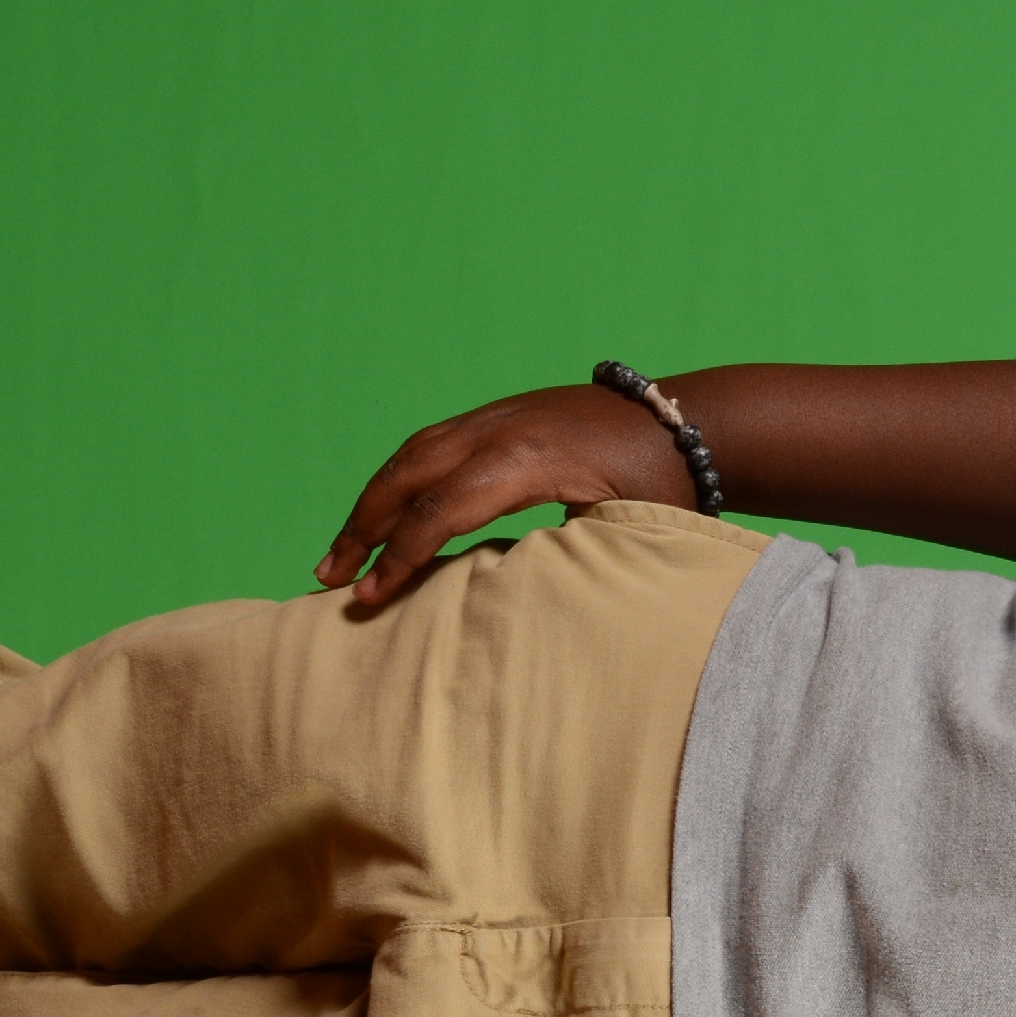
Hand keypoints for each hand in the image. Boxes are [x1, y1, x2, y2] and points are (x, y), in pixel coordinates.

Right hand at [312, 384, 693, 612]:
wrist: (688, 419)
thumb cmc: (666, 484)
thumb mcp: (624, 529)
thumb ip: (570, 558)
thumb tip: (514, 598)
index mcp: (524, 460)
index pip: (438, 510)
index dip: (399, 559)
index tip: (368, 600)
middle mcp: (498, 429)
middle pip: (406, 477)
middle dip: (362, 530)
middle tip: (327, 579)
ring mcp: (496, 416)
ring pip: (410, 456)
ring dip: (371, 504)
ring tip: (342, 554)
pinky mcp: (500, 416)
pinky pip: (431, 446)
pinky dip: (399, 481)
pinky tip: (384, 515)